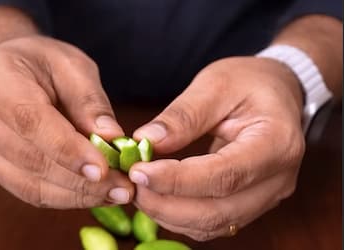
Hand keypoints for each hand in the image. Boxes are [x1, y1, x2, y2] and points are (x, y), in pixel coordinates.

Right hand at [0, 35, 133, 207]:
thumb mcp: (71, 65)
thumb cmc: (41, 62)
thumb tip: (112, 139)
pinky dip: (64, 197)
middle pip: (31, 160)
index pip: (31, 122)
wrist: (6, 69)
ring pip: (29, 185)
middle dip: (81, 181)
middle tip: (123, 188)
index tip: (103, 169)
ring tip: (114, 193)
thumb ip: (89, 101)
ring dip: (76, 195)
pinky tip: (92, 194)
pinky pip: (27, 191)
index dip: (68, 150)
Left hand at [129, 57, 304, 240]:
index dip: (177, 180)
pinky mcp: (252, 203)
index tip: (138, 172)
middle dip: (167, 204)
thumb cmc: (249, 83)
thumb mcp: (216, 85)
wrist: (277, 94)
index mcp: (276, 143)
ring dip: (170, 215)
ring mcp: (267, 197)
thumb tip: (145, 140)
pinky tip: (158, 199)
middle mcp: (277, 179)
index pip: (224, 174)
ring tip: (139, 191)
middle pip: (218, 211)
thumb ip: (183, 115)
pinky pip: (214, 223)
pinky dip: (181, 217)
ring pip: (214, 224)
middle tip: (131, 185)